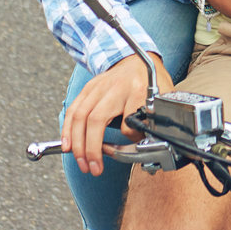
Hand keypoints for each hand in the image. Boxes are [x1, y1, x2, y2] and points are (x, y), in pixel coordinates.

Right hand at [61, 53, 173, 176]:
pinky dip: (67, 130)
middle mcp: (116, 87)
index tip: (135, 145)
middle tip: (94, 169)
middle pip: (96, 119)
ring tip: (82, 163)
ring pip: (80, 116)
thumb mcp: (162, 99)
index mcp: (138, 90)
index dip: (130, 138)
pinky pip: (73, 109)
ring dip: (77, 143)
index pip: (129, 122)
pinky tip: (68, 146)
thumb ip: (156, 122)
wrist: (137, 60)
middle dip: (92, 149)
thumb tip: (149, 149)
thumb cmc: (150, 82)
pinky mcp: (88, 88)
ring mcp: (99, 86)